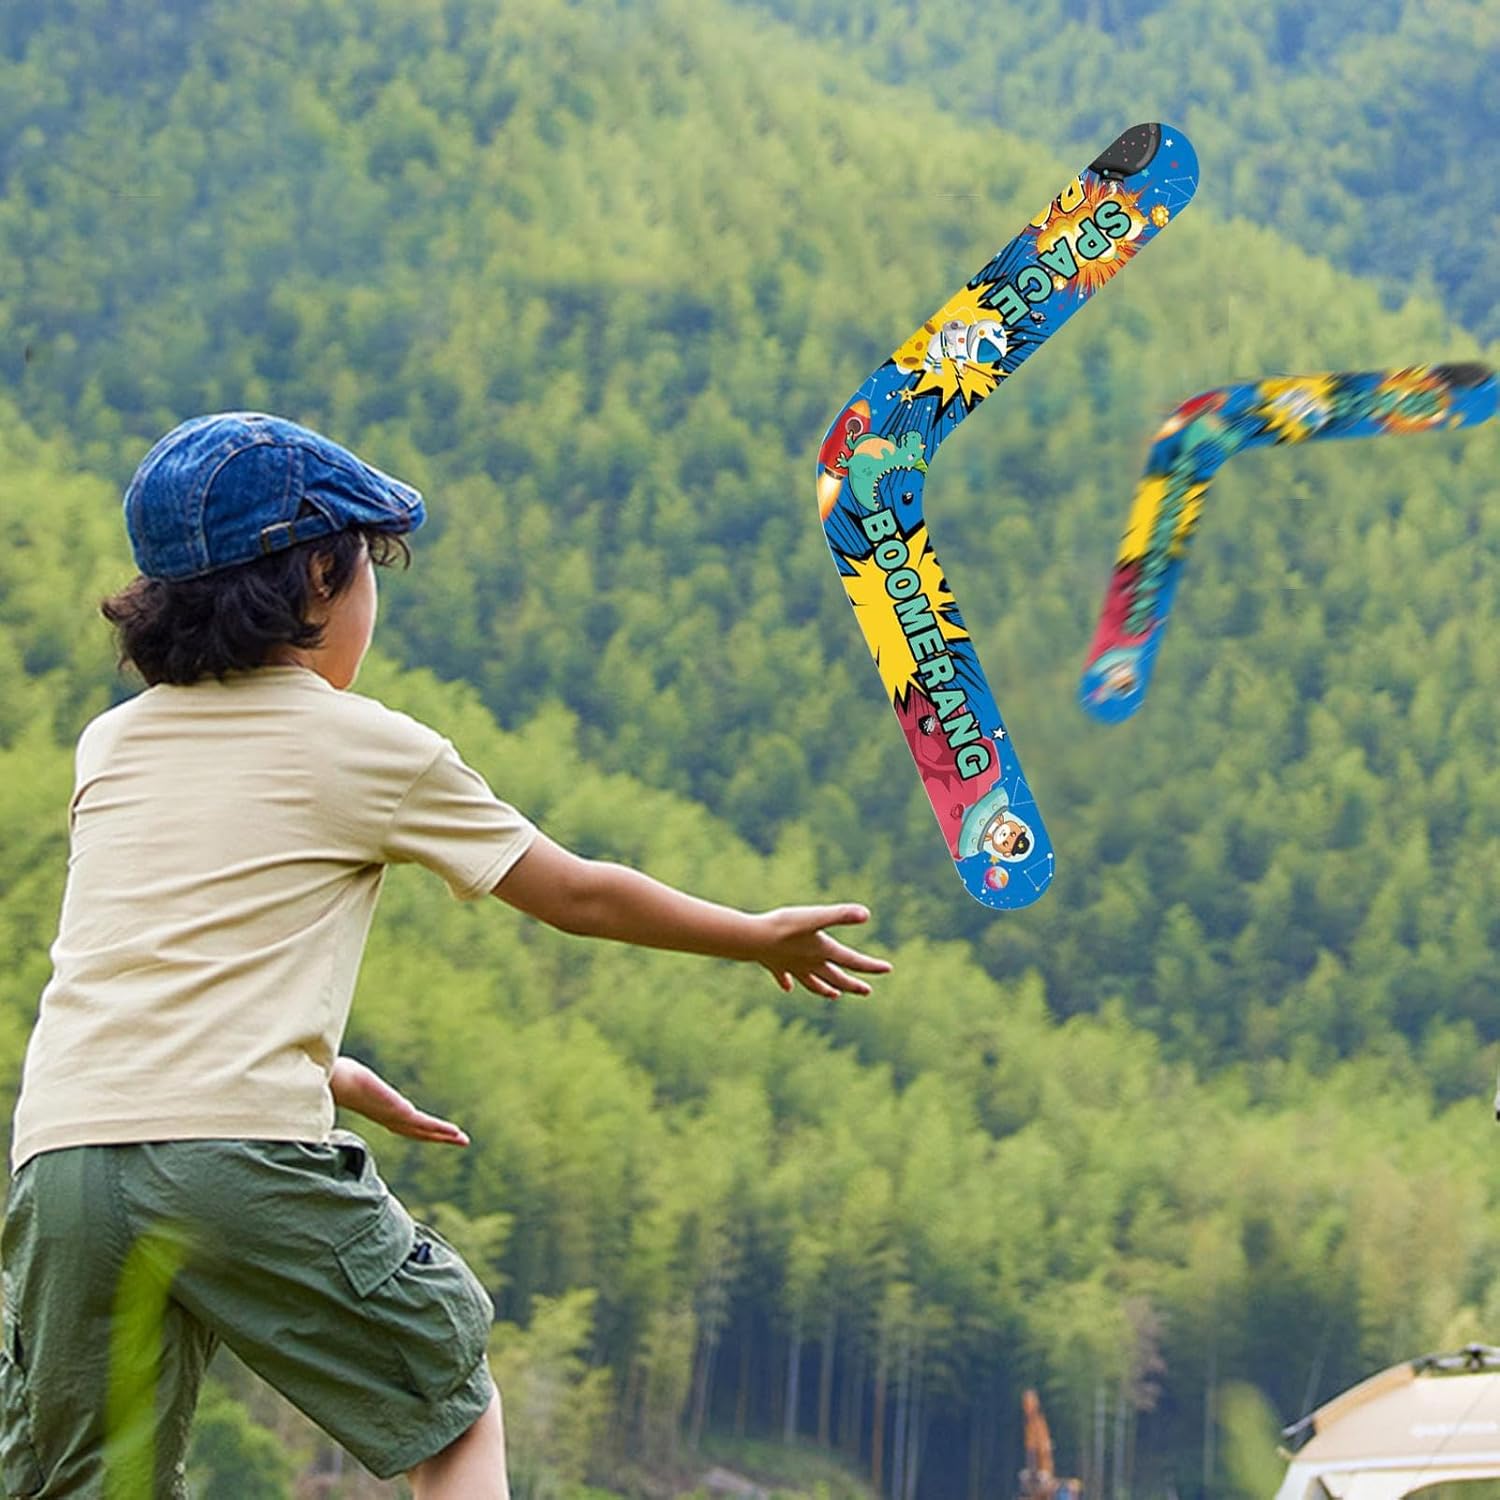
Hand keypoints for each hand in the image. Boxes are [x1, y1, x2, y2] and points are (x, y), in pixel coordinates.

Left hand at [329, 1057, 469, 1146]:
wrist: (331, 1079)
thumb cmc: (333, 1074)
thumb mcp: (347, 1072)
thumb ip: (347, 1071)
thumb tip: (334, 1060)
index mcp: (376, 1109)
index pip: (402, 1123)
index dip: (420, 1129)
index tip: (432, 1131)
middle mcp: (386, 1116)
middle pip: (417, 1131)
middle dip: (437, 1137)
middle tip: (458, 1141)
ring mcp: (394, 1116)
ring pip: (424, 1131)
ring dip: (444, 1137)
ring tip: (463, 1141)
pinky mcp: (399, 1112)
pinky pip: (425, 1124)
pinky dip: (441, 1130)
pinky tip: (455, 1133)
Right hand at [753, 904, 892, 999]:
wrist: (751, 939)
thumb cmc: (783, 926)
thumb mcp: (815, 916)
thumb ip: (840, 915)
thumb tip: (867, 914)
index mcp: (823, 951)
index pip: (852, 961)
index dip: (871, 965)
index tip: (888, 969)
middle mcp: (810, 963)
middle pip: (836, 977)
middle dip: (852, 985)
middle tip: (867, 991)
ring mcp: (792, 967)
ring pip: (813, 982)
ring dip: (825, 989)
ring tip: (835, 996)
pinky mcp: (774, 965)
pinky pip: (784, 977)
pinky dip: (788, 982)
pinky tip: (787, 987)